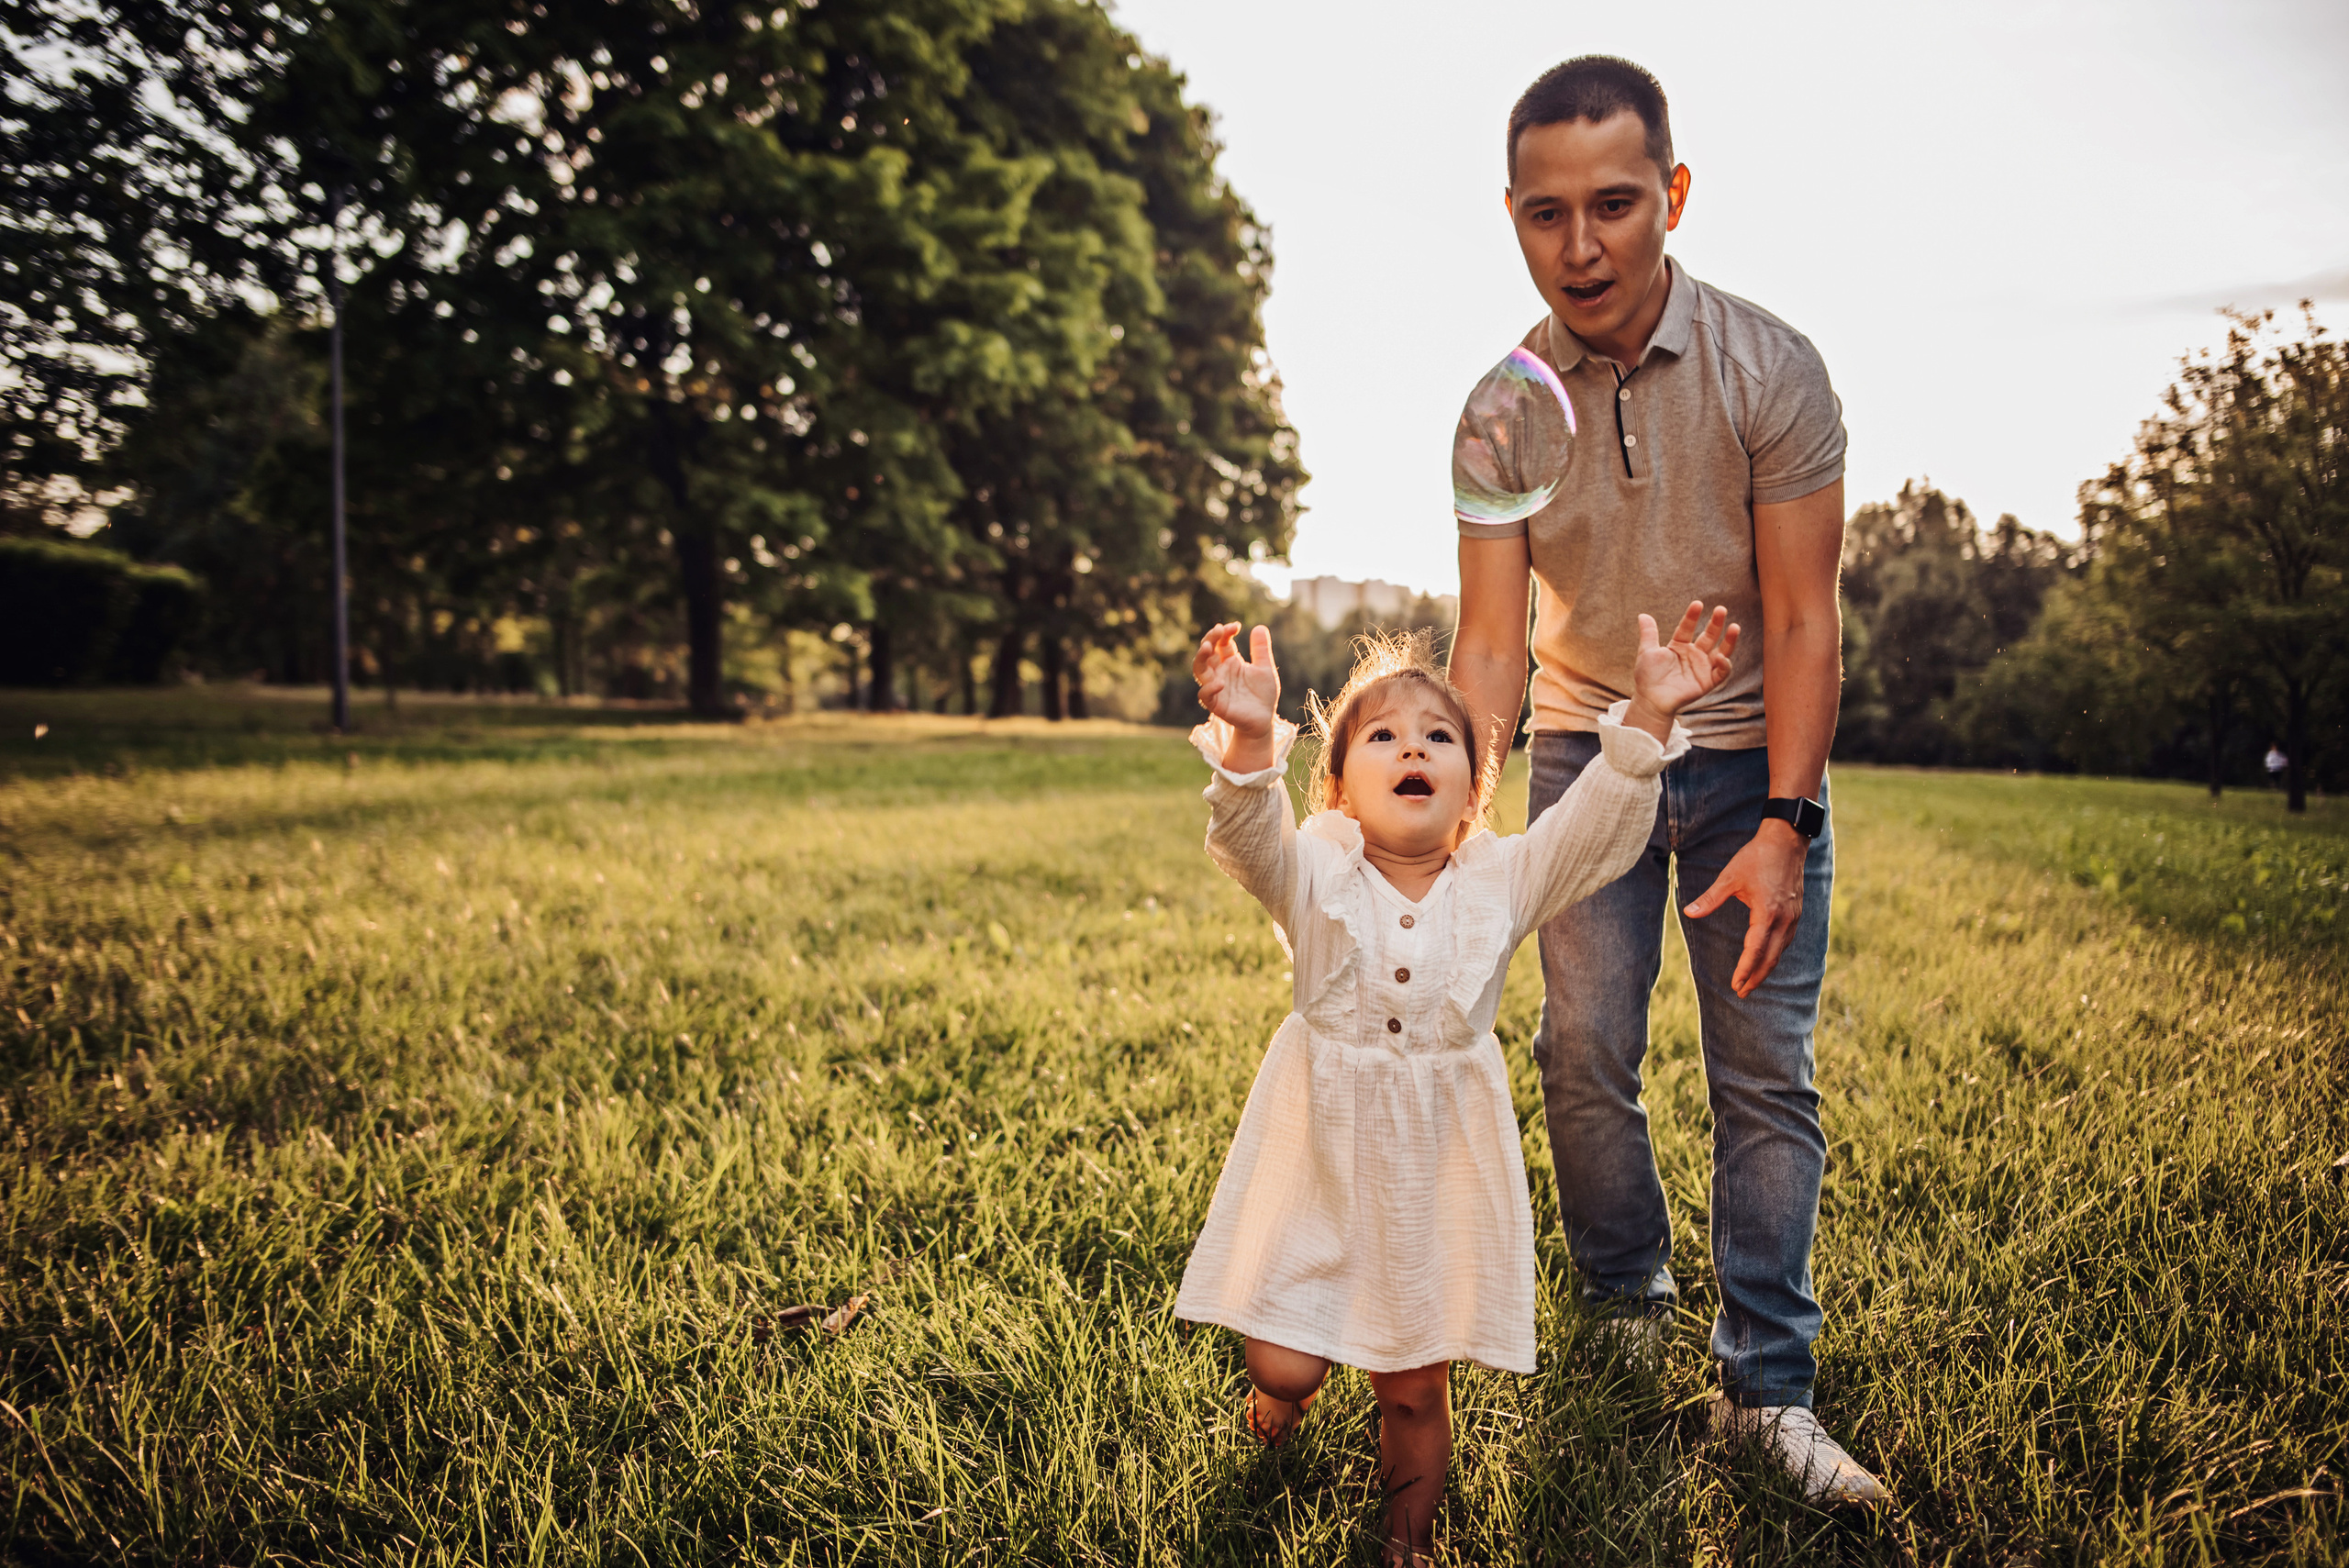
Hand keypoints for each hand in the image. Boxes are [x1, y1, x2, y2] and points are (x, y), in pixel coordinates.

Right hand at [1193, 622, 1280, 744]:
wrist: (1264, 720)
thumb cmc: (1263, 695)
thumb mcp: (1265, 669)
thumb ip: (1261, 650)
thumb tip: (1260, 626)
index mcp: (1230, 662)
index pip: (1221, 643)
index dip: (1225, 633)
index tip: (1235, 626)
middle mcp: (1219, 672)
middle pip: (1206, 653)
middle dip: (1209, 639)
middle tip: (1218, 631)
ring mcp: (1216, 687)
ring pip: (1199, 670)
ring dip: (1201, 658)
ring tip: (1208, 647)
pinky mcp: (1216, 704)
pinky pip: (1205, 695)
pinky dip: (1209, 688)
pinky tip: (1220, 682)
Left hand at [1625, 602, 1738, 738]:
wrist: (1650, 700)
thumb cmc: (1647, 677)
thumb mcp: (1647, 652)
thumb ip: (1649, 634)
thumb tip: (1643, 614)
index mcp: (1679, 646)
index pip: (1687, 627)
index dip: (1692, 616)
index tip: (1698, 604)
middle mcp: (1693, 655)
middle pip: (1708, 636)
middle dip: (1716, 623)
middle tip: (1721, 610)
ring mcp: (1701, 667)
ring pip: (1721, 651)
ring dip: (1729, 640)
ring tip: (1734, 627)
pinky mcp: (1707, 682)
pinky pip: (1721, 673)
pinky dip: (1725, 665)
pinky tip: (1722, 657)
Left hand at [1682, 821, 1806, 996]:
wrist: (1786, 840)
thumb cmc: (1757, 857)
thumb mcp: (1729, 877)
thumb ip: (1710, 898)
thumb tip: (1689, 913)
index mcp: (1767, 913)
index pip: (1756, 950)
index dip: (1745, 970)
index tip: (1735, 985)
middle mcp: (1784, 919)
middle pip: (1771, 957)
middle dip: (1756, 978)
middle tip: (1742, 993)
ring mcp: (1793, 916)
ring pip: (1780, 950)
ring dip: (1766, 968)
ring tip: (1753, 981)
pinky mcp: (1796, 912)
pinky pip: (1786, 940)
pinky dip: (1776, 953)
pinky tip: (1767, 957)